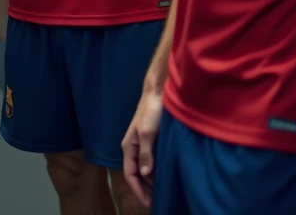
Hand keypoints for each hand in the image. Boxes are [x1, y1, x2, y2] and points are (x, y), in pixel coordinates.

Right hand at [121, 88, 163, 208]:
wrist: (159, 92)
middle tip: (157, 203)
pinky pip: (153, 161)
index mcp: (129, 146)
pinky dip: (157, 171)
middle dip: (145, 189)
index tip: (149, 203)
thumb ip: (145, 154)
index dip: (138, 190)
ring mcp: (143, 144)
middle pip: (137, 174)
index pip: (130, 174)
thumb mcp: (147, 133)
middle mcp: (134, 147)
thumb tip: (144, 174)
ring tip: (162, 193)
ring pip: (145, 168)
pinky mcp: (152, 141)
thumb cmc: (151, 111)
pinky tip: (166, 176)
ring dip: (152, 181)